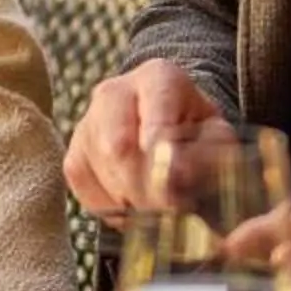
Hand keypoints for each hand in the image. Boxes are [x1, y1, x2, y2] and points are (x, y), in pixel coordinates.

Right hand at [66, 60, 227, 219]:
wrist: (171, 126)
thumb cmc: (197, 132)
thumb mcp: (217, 136)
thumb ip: (208, 154)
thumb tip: (178, 176)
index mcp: (158, 78)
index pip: (156, 114)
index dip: (163, 154)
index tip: (175, 185)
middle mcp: (115, 91)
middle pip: (118, 146)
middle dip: (147, 188)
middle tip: (171, 212)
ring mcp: (88, 121)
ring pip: (100, 170)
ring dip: (131, 200)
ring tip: (159, 210)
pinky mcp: (73, 153)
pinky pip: (83, 187)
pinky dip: (110, 206)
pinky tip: (134, 207)